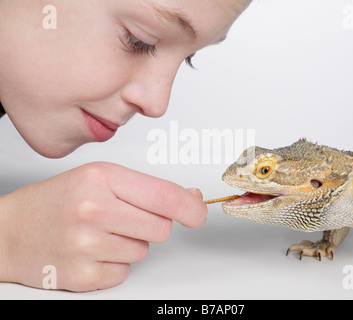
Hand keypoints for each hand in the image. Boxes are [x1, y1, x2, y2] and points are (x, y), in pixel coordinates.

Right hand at [0, 162, 206, 291]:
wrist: (10, 231)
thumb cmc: (56, 200)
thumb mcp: (100, 178)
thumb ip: (148, 189)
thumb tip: (191, 198)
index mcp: (101, 178)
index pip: (165, 196)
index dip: (191, 207)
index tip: (198, 213)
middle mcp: (93, 210)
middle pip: (161, 228)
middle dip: (152, 225)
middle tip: (124, 218)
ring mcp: (86, 246)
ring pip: (144, 251)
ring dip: (130, 244)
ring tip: (100, 233)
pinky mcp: (83, 277)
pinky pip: (124, 272)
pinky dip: (114, 263)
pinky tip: (91, 251)